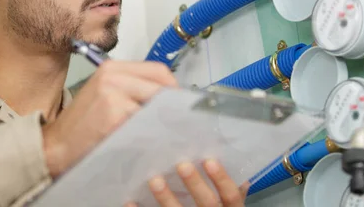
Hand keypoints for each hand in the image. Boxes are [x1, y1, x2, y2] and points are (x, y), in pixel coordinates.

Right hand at [41, 60, 177, 177]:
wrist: (56, 146)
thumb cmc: (83, 125)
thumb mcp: (106, 95)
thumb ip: (133, 89)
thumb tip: (170, 99)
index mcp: (112, 67)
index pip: (158, 70)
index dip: (173, 88)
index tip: (178, 105)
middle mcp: (113, 75)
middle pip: (161, 85)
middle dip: (172, 106)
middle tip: (176, 122)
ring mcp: (113, 93)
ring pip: (157, 105)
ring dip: (163, 121)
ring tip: (161, 134)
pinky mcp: (114, 114)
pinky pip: (146, 123)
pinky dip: (151, 134)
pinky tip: (147, 143)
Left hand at [125, 160, 248, 206]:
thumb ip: (229, 193)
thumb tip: (233, 168)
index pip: (231, 197)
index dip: (222, 180)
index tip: (209, 160)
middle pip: (207, 204)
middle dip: (195, 185)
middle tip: (182, 165)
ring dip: (166, 199)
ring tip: (154, 180)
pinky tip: (130, 202)